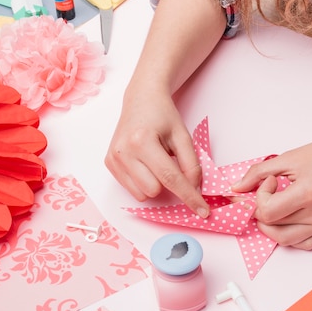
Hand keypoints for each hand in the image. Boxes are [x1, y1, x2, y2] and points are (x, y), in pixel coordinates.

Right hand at [105, 86, 209, 217]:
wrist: (141, 100)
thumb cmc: (162, 116)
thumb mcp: (183, 136)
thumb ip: (191, 164)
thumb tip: (193, 189)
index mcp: (143, 141)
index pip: (170, 178)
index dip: (189, 196)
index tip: (202, 211)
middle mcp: (124, 151)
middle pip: (155, 190)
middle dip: (167, 183)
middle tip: (168, 162)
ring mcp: (114, 159)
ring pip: (143, 194)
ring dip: (154, 184)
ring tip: (154, 161)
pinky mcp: (109, 163)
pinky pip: (132, 190)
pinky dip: (143, 182)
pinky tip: (144, 163)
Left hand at [231, 133, 311, 249]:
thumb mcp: (289, 158)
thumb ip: (258, 173)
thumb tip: (237, 188)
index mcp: (308, 193)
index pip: (267, 212)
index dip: (260, 197)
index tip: (269, 182)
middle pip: (272, 227)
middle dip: (260, 210)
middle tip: (265, 194)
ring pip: (283, 240)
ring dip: (270, 226)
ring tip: (273, 207)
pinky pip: (301, 244)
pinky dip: (288, 236)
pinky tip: (286, 220)